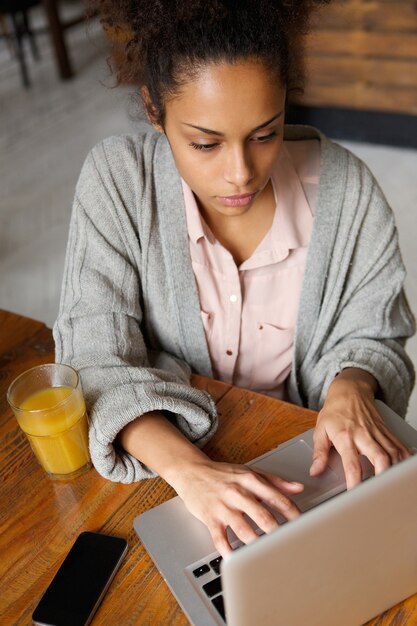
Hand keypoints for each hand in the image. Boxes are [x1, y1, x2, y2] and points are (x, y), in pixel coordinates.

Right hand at [170, 459, 303, 556]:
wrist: (191, 471)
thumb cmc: (222, 474)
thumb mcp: (249, 471)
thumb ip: (275, 481)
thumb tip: (298, 488)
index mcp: (249, 480)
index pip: (276, 498)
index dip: (293, 513)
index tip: (303, 525)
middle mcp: (237, 493)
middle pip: (262, 516)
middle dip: (278, 532)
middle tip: (289, 544)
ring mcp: (223, 506)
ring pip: (243, 529)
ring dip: (257, 544)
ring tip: (268, 554)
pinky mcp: (209, 518)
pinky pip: (219, 538)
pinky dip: (228, 551)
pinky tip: (236, 558)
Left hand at [310, 368, 409, 488]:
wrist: (349, 390)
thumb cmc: (335, 411)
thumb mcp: (320, 430)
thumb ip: (319, 453)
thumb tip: (315, 471)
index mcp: (345, 437)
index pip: (351, 463)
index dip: (354, 481)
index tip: (354, 493)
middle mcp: (363, 435)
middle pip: (380, 457)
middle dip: (383, 475)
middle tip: (379, 490)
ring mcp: (377, 433)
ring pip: (392, 452)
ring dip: (394, 469)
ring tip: (391, 483)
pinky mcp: (386, 431)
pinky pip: (398, 445)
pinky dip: (402, 458)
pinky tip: (402, 467)